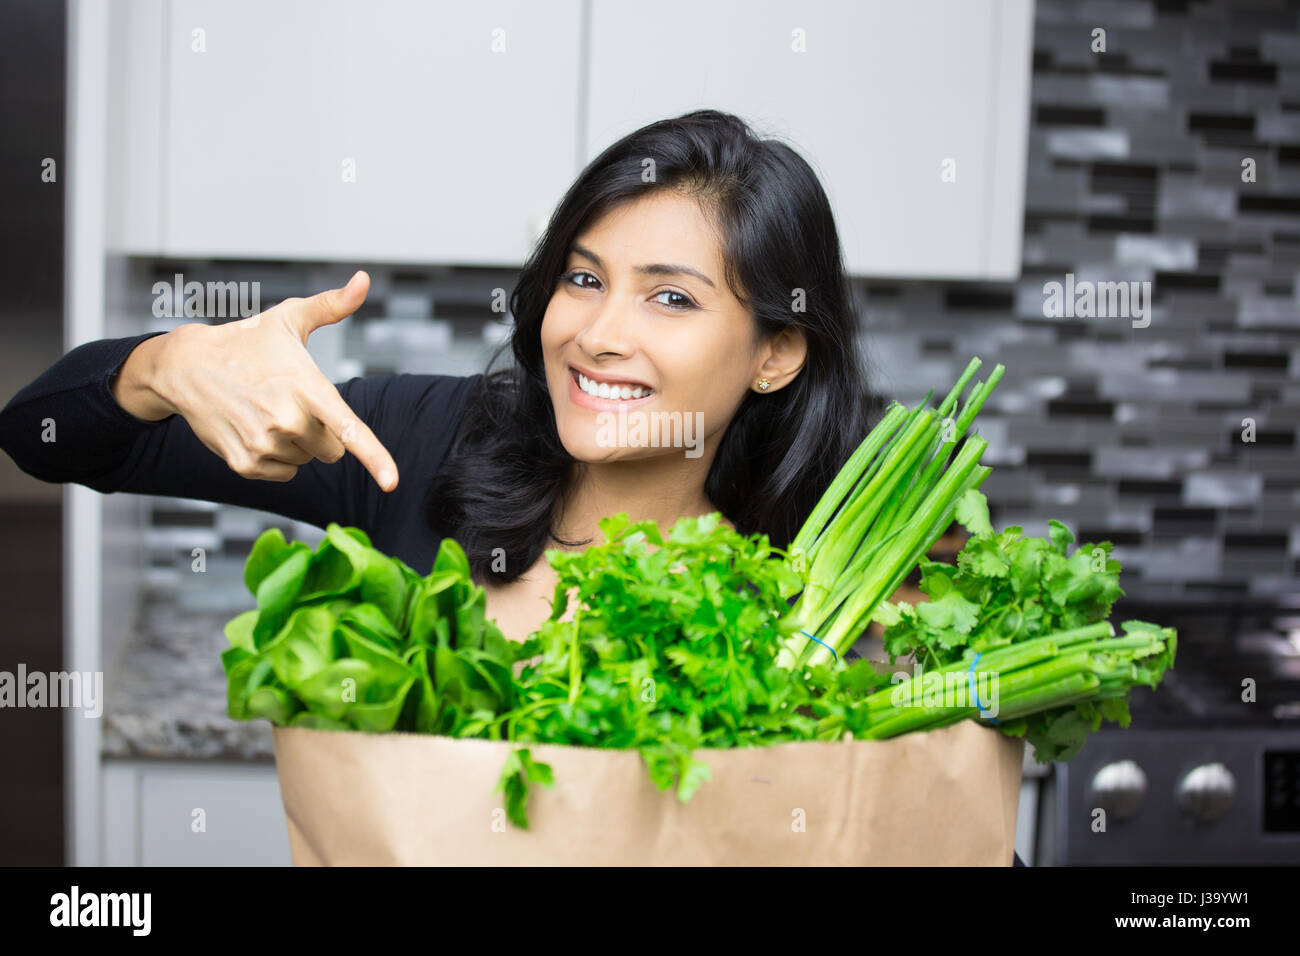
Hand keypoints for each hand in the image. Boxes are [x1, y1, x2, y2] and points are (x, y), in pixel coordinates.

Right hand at [145, 271, 398, 490]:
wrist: (186, 367)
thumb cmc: (247, 341)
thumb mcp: (289, 318)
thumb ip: (332, 305)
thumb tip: (363, 279)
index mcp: (305, 387)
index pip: (346, 427)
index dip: (374, 457)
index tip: (391, 481)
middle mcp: (285, 420)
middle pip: (333, 449)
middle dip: (322, 431)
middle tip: (292, 402)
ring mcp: (263, 444)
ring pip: (308, 460)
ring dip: (297, 442)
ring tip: (268, 411)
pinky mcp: (245, 464)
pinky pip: (285, 473)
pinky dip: (277, 457)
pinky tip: (256, 428)